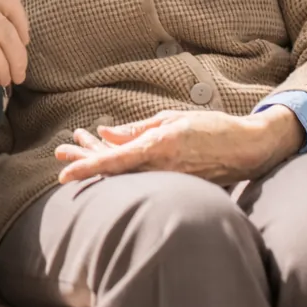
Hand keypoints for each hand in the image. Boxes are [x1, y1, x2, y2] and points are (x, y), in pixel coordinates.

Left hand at [54, 107, 304, 184]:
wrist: (247, 149)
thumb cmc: (211, 127)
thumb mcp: (171, 120)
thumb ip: (137, 130)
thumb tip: (104, 133)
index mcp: (159, 147)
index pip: (114, 161)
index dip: (87, 167)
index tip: (63, 174)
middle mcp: (160, 167)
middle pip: (112, 171)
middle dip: (84, 163)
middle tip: (59, 157)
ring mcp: (167, 179)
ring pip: (124, 177)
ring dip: (98, 164)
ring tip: (74, 153)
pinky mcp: (174, 186)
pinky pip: (140, 180)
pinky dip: (120, 170)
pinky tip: (106, 160)